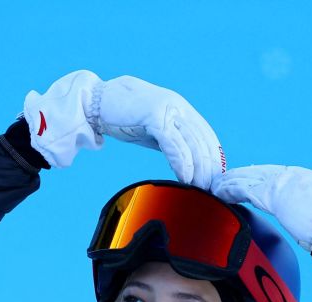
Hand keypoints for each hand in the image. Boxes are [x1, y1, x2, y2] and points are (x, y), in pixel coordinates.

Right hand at [24, 70, 224, 187]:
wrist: (95, 101)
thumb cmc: (123, 117)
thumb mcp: (153, 130)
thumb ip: (171, 142)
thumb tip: (186, 166)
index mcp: (181, 109)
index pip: (206, 136)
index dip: (214, 159)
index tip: (216, 180)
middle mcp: (178, 106)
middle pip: (203, 141)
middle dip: (209, 168)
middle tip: (211, 190)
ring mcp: (167, 109)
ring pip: (191, 142)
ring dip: (199, 168)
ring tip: (201, 188)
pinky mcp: (154, 115)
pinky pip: (173, 143)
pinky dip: (181, 162)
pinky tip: (185, 177)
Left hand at [213, 165, 311, 300]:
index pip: (282, 177)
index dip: (263, 180)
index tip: (251, 183)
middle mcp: (299, 176)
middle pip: (263, 173)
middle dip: (245, 176)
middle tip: (227, 179)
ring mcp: (287, 182)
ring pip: (251, 177)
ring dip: (232, 181)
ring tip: (216, 185)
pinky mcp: (275, 193)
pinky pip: (245, 188)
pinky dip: (230, 188)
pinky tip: (219, 191)